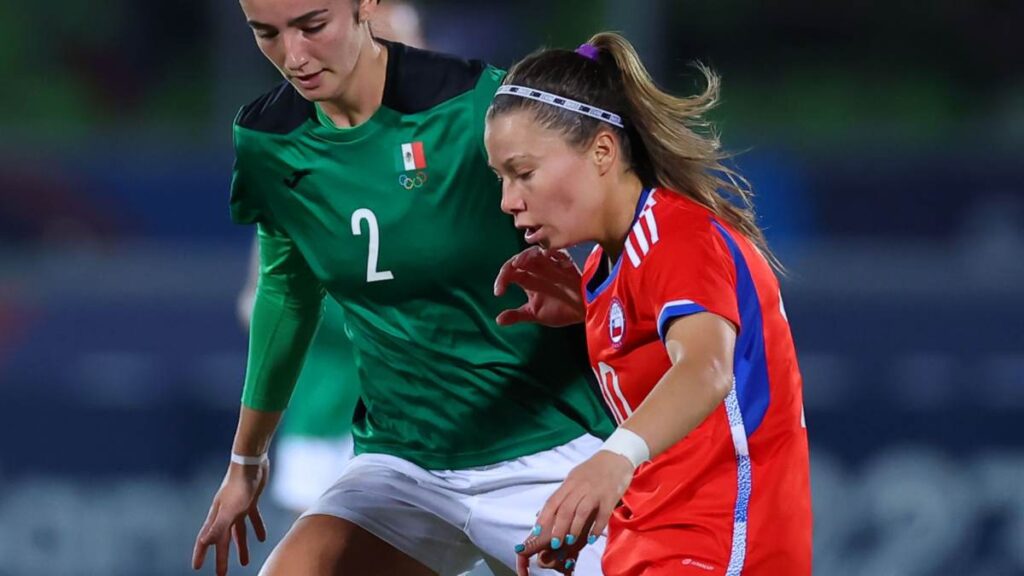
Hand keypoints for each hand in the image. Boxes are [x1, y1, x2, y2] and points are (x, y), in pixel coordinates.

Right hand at [192, 460, 268, 574]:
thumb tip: (205, 542)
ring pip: (238, 532)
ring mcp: (238, 507)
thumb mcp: (231, 509)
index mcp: (217, 516)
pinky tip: (262, 538)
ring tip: (245, 562)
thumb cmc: (240, 484)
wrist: (251, 460)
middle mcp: (225, 513)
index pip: (206, 539)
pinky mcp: (250, 500)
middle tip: (222, 574)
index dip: (201, 554)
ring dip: (241, 547)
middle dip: (222, 557)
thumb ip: (219, 526)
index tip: (197, 568)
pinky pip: (252, 519)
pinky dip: (256, 529)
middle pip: (222, 540)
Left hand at [493, 247, 583, 326]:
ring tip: (518, 264)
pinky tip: (546, 257)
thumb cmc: (560, 309)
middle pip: (518, 260)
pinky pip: (558, 253)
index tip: (498, 293)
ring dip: (525, 256)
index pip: (509, 273)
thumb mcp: (535, 314)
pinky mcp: (565, 264)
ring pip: (534, 253)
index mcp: (526, 279)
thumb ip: (517, 315)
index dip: (501, 280)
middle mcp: (536, 270)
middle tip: (505, 276)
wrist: (583, 311)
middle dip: (509, 267)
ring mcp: (550, 265)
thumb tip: (498, 320)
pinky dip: (551, 253)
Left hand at [515, 451, 634, 573]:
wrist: (616, 458)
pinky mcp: (609, 497)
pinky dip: (596, 528)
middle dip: (559, 528)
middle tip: (555, 543)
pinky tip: (592, 538)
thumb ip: (561, 495)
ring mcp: (595, 492)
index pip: (553, 501)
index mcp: (569, 483)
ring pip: (581, 511)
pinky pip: (602, 515)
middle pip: (566, 509)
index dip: (544, 517)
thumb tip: (542, 513)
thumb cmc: (592, 471)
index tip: (537, 532)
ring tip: (570, 541)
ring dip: (575, 528)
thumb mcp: (574, 478)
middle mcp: (580, 487)